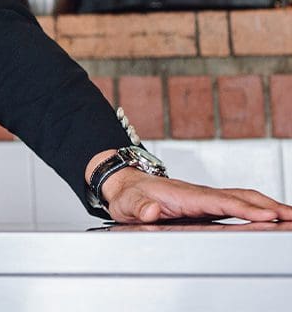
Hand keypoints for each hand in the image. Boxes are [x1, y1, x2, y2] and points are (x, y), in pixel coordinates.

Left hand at [101, 166, 291, 223]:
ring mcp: (204, 198)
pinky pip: (236, 203)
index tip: (268, 215)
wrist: (123, 183)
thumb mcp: (127, 203)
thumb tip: (152, 210)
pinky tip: (269, 216)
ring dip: (267, 205)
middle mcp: (199, 194)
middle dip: (268, 206)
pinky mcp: (206, 204)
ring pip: (241, 198)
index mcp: (184, 195)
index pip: (220, 202)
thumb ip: (140, 207)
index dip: (245, 209)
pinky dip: (256, 207)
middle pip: (239, 197)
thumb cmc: (128, 194)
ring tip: (290, 216)